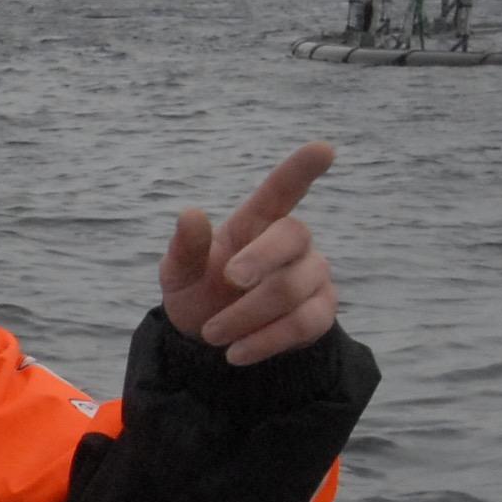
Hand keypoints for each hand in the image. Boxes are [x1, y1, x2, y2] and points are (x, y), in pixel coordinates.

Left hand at [159, 142, 341, 366]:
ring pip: (293, 288)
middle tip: (228, 280)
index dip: (301, 169)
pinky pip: (305, 324)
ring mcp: (312, 276)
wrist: (211, 344)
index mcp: (255, 223)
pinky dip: (265, 341)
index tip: (323, 148)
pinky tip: (237, 353)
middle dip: (259, 259)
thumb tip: (190, 214)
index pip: (283, 190)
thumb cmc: (198, 294)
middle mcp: (291, 244)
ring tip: (212, 334)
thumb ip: (185, 248)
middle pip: (293, 236)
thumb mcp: (178, 274)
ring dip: (247, 315)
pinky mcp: (321, 312)